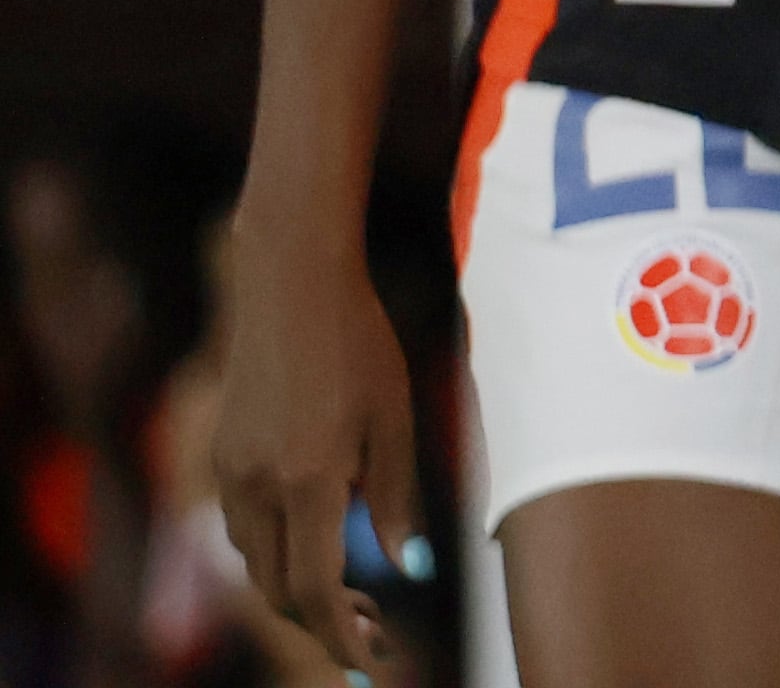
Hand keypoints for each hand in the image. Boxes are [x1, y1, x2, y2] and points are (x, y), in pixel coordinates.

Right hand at [211, 231, 422, 679]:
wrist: (290, 283)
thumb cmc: (359, 343)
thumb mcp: (394, 417)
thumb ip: (395, 497)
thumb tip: (406, 568)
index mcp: (308, 480)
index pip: (314, 588)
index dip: (340, 635)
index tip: (371, 661)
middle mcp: (256, 486)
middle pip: (278, 587)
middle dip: (323, 621)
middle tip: (376, 631)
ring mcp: (228, 472)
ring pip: (254, 562)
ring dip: (297, 588)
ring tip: (357, 593)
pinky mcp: (218, 456)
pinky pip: (242, 527)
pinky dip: (277, 550)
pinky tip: (318, 537)